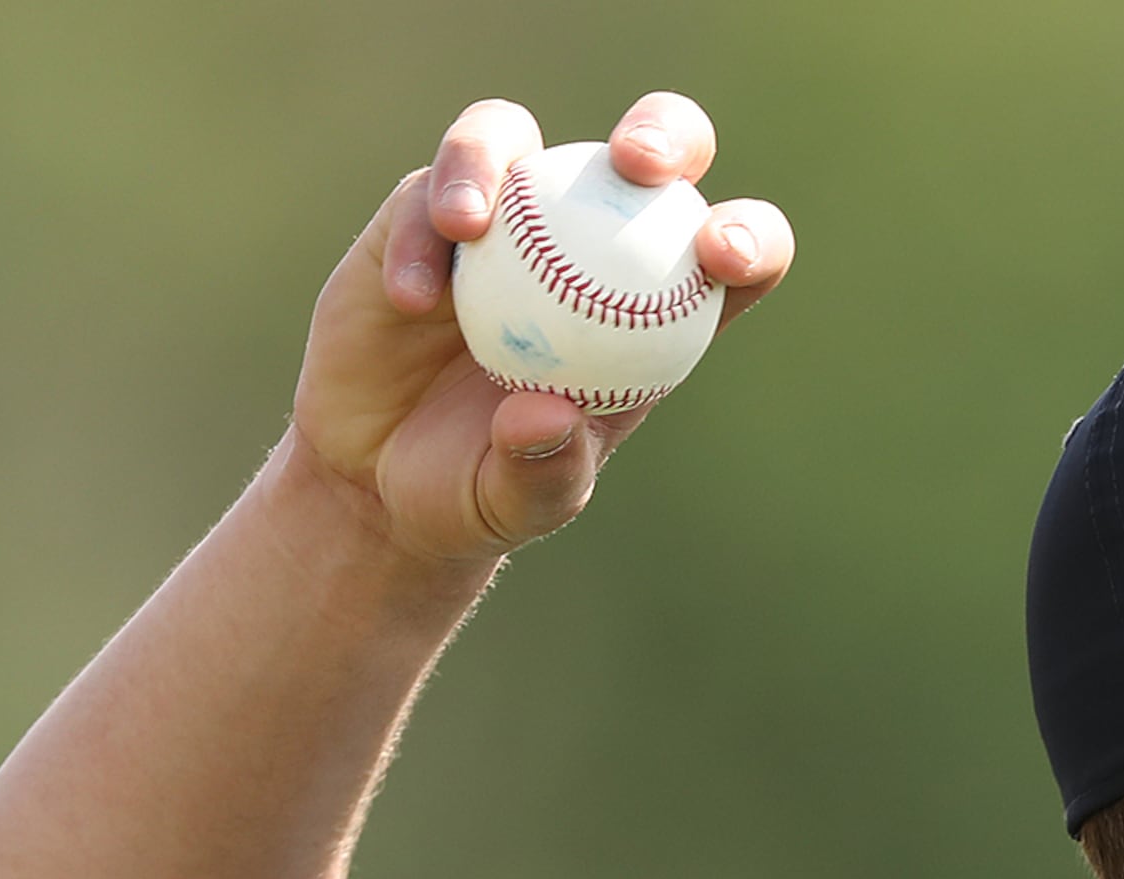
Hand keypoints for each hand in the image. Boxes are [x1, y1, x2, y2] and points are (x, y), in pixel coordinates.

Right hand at [287, 91, 793, 562]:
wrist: (376, 477)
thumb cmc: (474, 488)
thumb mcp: (514, 502)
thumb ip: (541, 472)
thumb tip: (546, 413)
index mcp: (655, 312)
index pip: (731, 254)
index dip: (747, 237)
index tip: (719, 255)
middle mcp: (590, 243)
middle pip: (650, 155)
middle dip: (665, 131)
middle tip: (637, 164)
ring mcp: (505, 218)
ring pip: (515, 138)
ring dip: (494, 159)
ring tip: (467, 226)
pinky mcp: (421, 215)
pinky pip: (426, 194)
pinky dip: (420, 234)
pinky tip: (412, 298)